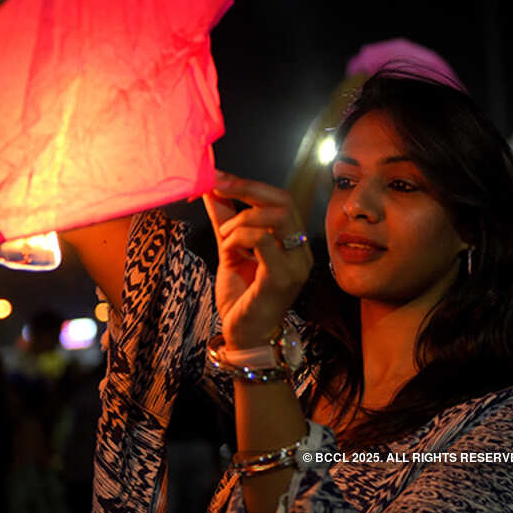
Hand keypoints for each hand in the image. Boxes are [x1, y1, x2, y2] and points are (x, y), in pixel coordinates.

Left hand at [203, 171, 312, 348]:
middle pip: (283, 202)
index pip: (281, 199)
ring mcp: (296, 265)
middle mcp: (301, 251)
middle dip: (246, 191)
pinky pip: (264, 242)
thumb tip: (211, 189)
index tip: (217, 176)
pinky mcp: (282, 279)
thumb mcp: (230, 250)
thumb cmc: (242, 296)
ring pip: (276, 218)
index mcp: (293, 241)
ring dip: (241, 220)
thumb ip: (224, 220)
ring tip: (225, 237)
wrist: (244, 336)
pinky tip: (230, 251)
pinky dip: (241, 238)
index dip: (248, 184)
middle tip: (217, 191)